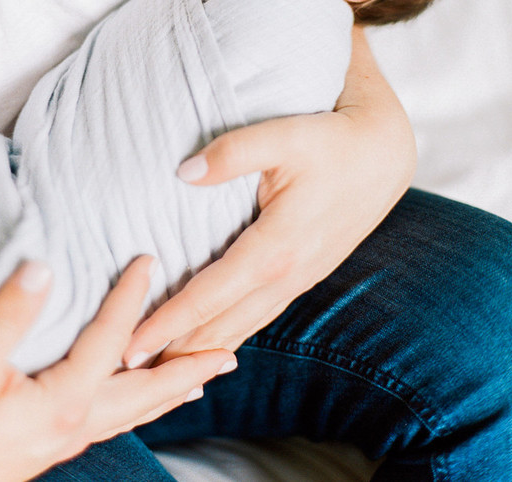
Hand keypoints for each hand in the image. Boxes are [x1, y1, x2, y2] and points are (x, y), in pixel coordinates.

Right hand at [0, 258, 235, 481]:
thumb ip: (8, 318)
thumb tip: (42, 269)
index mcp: (68, 400)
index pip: (114, 338)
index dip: (132, 296)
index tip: (150, 260)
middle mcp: (80, 422)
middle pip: (149, 391)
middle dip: (191, 368)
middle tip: (228, 353)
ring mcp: (71, 437)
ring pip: (138, 411)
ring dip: (174, 390)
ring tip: (203, 378)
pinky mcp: (58, 442)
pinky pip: (119, 419)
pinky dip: (144, 405)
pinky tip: (141, 402)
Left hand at [124, 29, 415, 361]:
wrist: (383, 155)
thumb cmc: (332, 143)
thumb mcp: (283, 136)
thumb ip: (232, 153)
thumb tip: (184, 172)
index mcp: (277, 248)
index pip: (208, 297)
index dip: (166, 322)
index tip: (129, 346)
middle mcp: (288, 275)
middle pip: (222, 326)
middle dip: (175, 353)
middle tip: (129, 375)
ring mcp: (299, 280)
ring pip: (242, 328)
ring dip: (201, 352)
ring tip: (162, 374)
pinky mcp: (303, 275)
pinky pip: (260, 316)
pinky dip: (231, 337)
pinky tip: (214, 347)